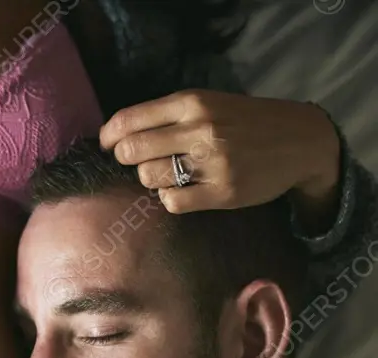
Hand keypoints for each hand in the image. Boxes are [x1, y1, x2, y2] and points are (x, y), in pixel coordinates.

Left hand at [99, 89, 340, 215]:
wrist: (301, 141)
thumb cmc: (244, 122)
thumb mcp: (209, 104)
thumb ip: (168, 115)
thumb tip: (116, 135)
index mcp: (193, 103)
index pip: (128, 120)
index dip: (109, 136)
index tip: (108, 145)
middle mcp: (201, 129)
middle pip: (131, 151)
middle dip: (126, 159)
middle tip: (139, 161)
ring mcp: (212, 162)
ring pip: (148, 177)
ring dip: (151, 179)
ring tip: (170, 174)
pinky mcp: (222, 192)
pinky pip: (171, 201)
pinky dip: (171, 198)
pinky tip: (185, 190)